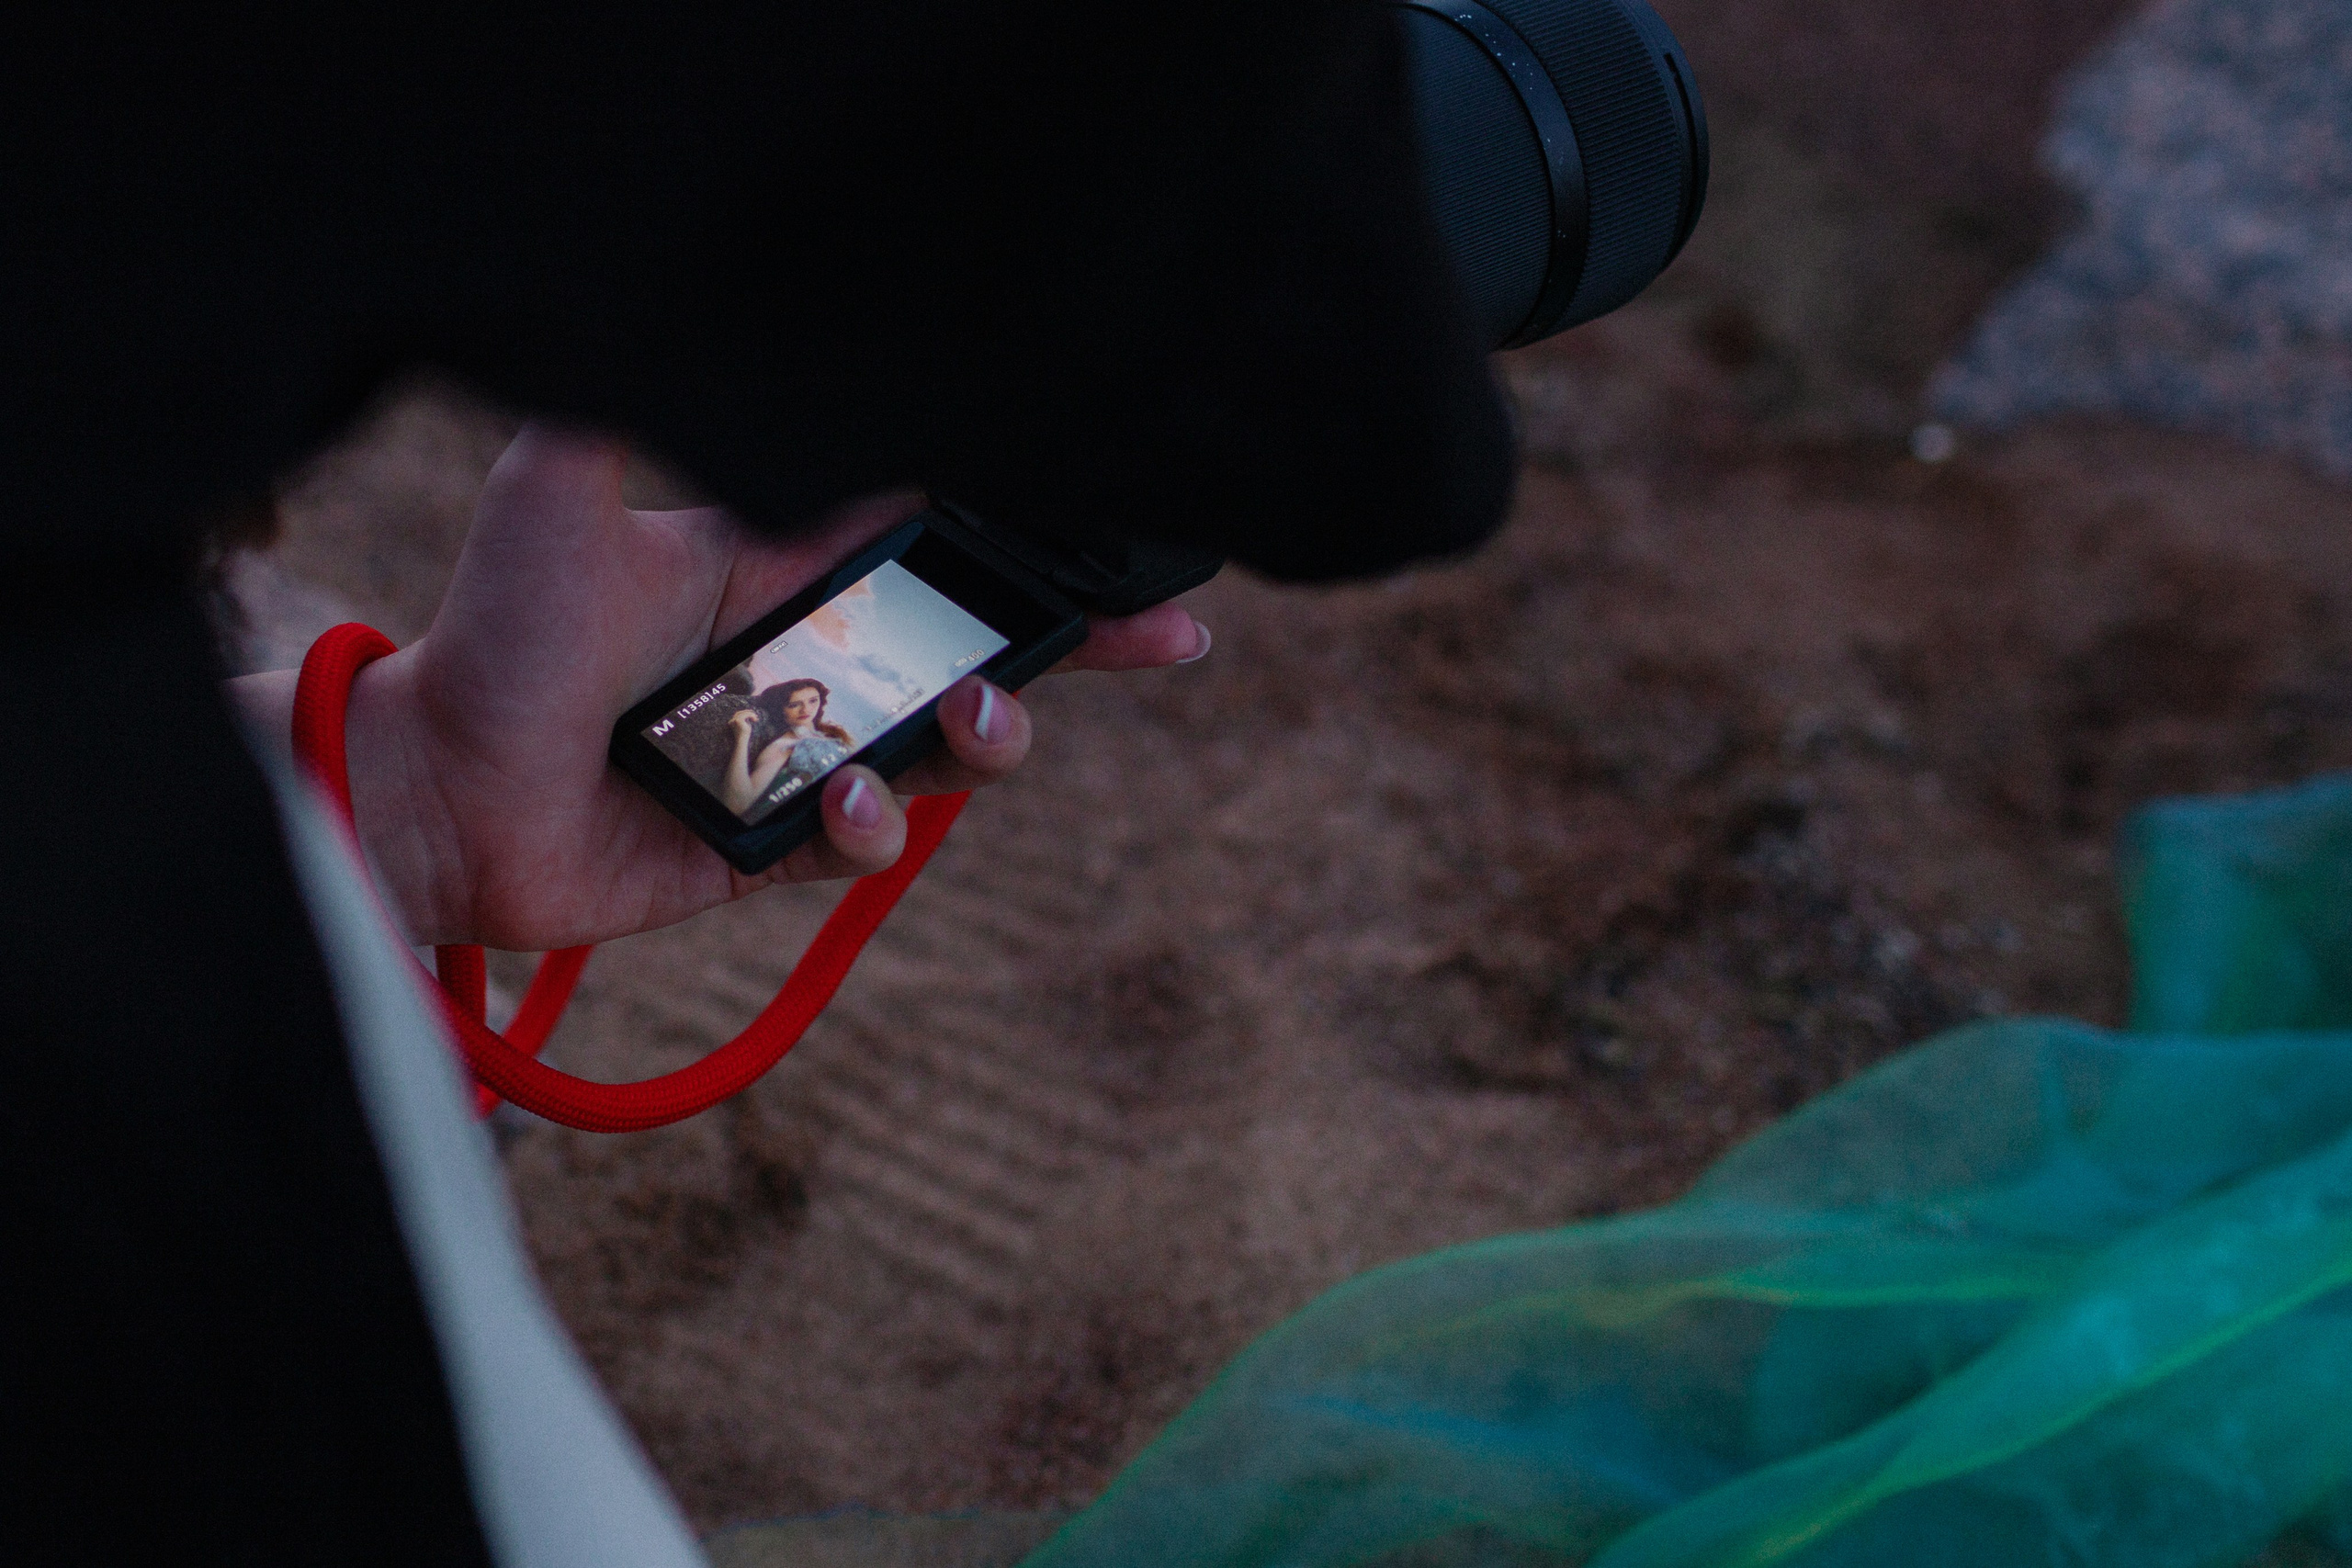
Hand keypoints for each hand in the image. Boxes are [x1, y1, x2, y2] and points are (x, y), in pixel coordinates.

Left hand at [242, 424, 1209, 948]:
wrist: (435, 790)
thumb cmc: (493, 635)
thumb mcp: (556, 495)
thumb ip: (627, 412)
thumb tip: (707, 322)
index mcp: (785, 570)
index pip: (940, 547)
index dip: (1039, 548)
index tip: (1129, 551)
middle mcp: (811, 663)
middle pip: (980, 650)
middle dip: (1078, 645)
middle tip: (1160, 640)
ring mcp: (800, 757)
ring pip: (946, 751)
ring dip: (988, 739)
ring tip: (975, 723)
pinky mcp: (775, 847)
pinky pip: (866, 845)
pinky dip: (876, 827)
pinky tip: (844, 805)